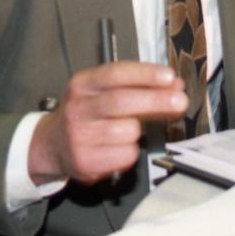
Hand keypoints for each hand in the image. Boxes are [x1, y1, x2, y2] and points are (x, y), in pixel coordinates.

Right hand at [28, 62, 185, 184]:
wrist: (54, 146)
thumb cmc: (88, 115)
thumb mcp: (103, 93)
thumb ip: (137, 88)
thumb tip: (174, 87)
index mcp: (82, 85)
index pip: (115, 74)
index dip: (144, 74)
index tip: (169, 77)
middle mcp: (78, 108)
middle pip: (121, 101)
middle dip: (155, 100)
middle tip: (180, 101)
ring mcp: (79, 136)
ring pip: (127, 131)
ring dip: (138, 131)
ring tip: (130, 131)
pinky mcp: (85, 161)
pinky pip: (126, 155)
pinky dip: (131, 152)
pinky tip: (120, 148)